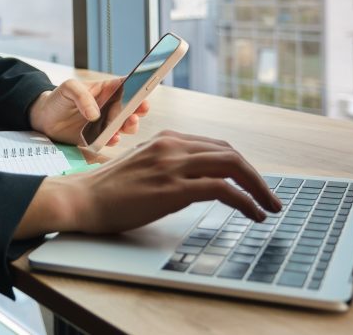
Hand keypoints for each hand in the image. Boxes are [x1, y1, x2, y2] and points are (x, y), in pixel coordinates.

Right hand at [14, 130, 281, 237]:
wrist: (82, 199)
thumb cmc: (106, 190)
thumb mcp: (141, 168)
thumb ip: (167, 167)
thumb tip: (193, 181)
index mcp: (165, 139)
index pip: (216, 146)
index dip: (240, 164)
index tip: (252, 182)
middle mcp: (172, 146)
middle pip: (230, 153)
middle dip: (256, 176)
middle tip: (270, 197)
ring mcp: (173, 165)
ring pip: (232, 166)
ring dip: (258, 188)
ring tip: (269, 207)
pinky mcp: (173, 188)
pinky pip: (223, 190)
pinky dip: (246, 201)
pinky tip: (253, 214)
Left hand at [28, 78, 147, 145]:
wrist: (45, 118)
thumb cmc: (59, 98)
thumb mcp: (68, 88)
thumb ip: (82, 97)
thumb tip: (95, 115)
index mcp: (107, 89)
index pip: (128, 86)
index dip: (139, 89)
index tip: (144, 94)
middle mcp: (111, 105)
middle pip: (132, 107)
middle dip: (138, 111)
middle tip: (136, 114)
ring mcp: (106, 122)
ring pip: (126, 125)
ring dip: (129, 126)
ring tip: (126, 125)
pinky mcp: (99, 137)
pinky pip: (111, 139)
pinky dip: (114, 140)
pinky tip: (112, 138)